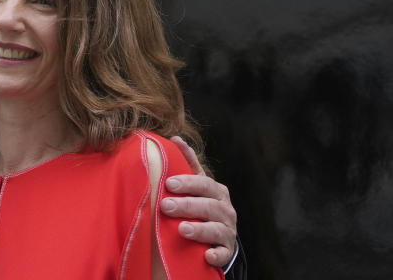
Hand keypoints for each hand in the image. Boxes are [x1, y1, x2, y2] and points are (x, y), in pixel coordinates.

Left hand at [163, 136, 237, 267]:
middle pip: (208, 206)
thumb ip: (188, 163)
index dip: (187, 183)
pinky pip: (223, 253)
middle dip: (186, 205)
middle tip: (165, 206)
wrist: (219, 236)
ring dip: (199, 229)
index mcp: (217, 192)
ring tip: (181, 229)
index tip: (169, 183)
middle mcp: (226, 210)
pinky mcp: (226, 250)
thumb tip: (175, 139)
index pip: (204, 184)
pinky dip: (216, 254)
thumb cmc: (203, 205)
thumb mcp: (198, 185)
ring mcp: (228, 231)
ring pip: (216, 229)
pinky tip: (206, 254)